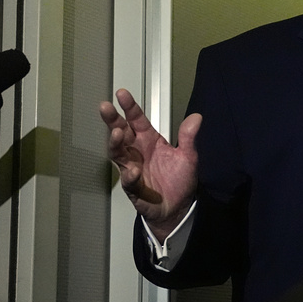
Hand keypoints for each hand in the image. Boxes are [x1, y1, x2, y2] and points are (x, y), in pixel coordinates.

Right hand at [99, 89, 200, 238]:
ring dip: (115, 143)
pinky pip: (129, 180)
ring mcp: (132, 168)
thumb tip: (197, 117)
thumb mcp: (188, 156)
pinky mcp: (133, 187)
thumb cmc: (179, 180)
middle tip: (105, 107)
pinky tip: (134, 171)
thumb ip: (189, 137)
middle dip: (112, 120)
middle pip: (120, 132)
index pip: (136, 120)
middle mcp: (137, 151)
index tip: (122, 93)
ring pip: (118, 153)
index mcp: (149, 140)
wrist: (178, 207)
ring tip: (117, 133)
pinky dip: (130, 175)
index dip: (129, 107)